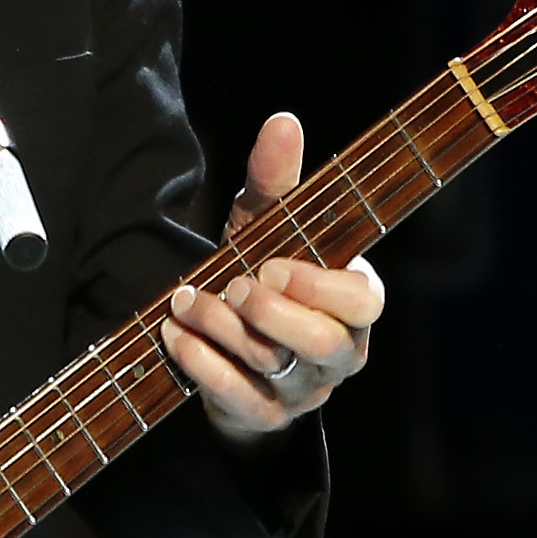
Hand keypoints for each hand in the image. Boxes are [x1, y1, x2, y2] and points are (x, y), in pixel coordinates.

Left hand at [164, 113, 382, 439]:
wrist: (235, 353)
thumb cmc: (264, 277)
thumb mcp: (269, 228)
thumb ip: (278, 182)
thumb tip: (282, 122)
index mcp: (355, 304)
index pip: (363, 301)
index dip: (316, 286)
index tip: (270, 265)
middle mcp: (340, 352)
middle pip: (322, 342)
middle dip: (271, 313)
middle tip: (232, 285)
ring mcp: (305, 390)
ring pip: (274, 365)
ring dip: (222, 329)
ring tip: (184, 299)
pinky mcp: (265, 415)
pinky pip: (238, 397)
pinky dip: (201, 363)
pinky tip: (174, 334)